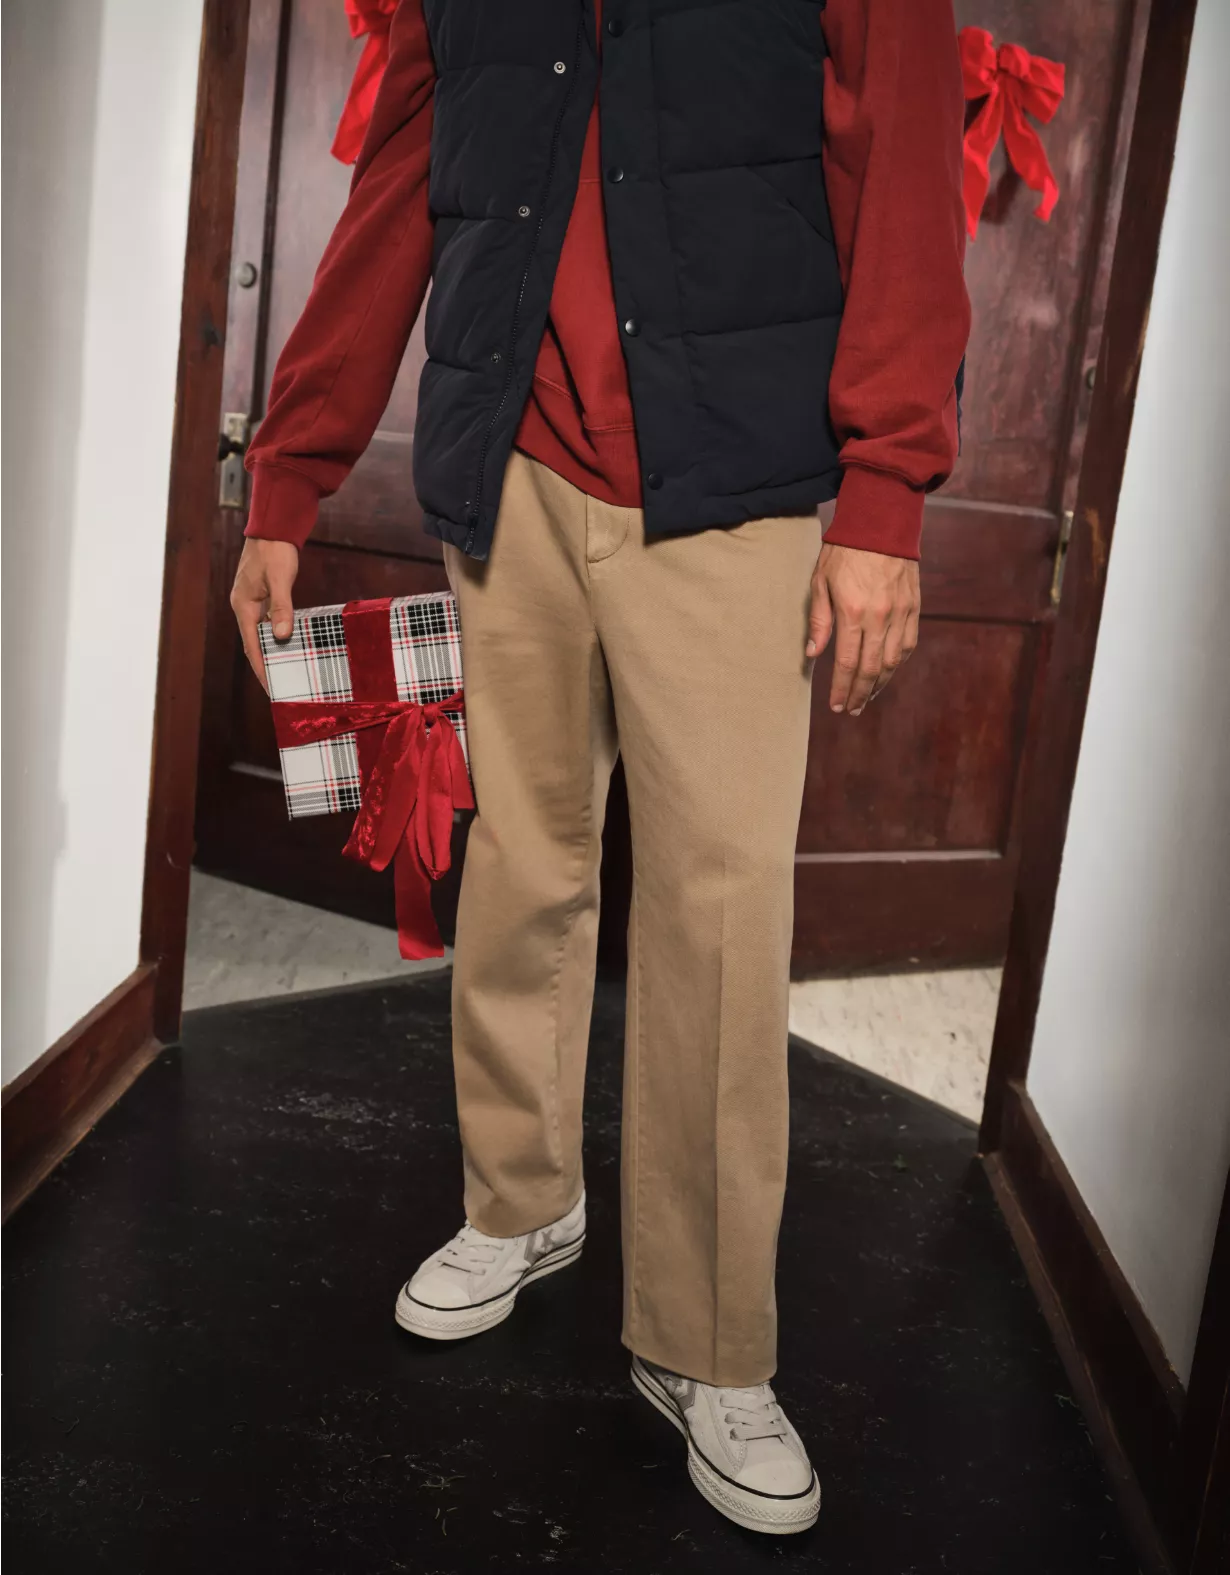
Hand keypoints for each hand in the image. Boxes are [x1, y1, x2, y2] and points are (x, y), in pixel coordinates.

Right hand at [230, 538, 298, 694]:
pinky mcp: (261, 595)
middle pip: (253, 642)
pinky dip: (275, 634)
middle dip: (265, 664)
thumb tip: (282, 636)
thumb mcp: (280, 580)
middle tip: (280, 684)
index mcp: (243, 605)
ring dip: (271, 650)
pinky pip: (266, 621)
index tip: (270, 686)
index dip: (260, 667)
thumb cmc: (275, 551)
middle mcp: (244, 605)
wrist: (273, 526)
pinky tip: (288, 642)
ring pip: (260, 633)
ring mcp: (251, 600)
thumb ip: (281, 608)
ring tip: (285, 669)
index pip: (251, 645)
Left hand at [806, 541, 919, 715]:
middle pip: (872, 669)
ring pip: (893, 661)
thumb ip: (819, 621)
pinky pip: (908, 643)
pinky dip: (898, 662)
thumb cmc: (844, 550)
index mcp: (853, 612)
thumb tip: (813, 654)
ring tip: (867, 697)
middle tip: (851, 710)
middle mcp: (880, 617)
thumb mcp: (820, 582)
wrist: (882, 521)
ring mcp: (901, 613)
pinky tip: (887, 671)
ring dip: (880, 683)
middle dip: (860, 694)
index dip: (842, 689)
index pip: (848, 663)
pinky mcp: (914, 606)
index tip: (836, 705)